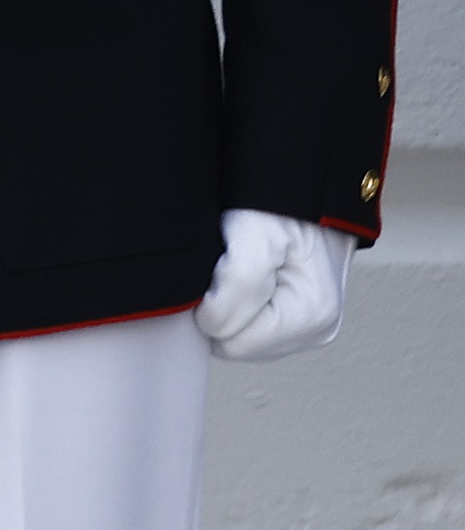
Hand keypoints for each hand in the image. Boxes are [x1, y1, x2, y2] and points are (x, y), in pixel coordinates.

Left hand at [197, 208, 348, 362]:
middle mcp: (315, 329)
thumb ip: (238, 286)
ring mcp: (307, 326)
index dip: (214, 307)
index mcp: (312, 317)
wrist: (305, 186)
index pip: (231, 343)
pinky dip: (238, 302)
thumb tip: (213, 324)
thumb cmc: (283, 206)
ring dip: (229, 303)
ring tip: (243, 265)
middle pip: (234, 343)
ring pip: (239, 335)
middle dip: (222, 307)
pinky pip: (248, 325)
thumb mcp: (257, 236)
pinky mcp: (295, 319)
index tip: (226, 267)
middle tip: (232, 264)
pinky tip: (249, 273)